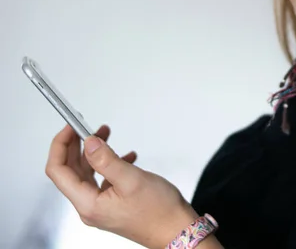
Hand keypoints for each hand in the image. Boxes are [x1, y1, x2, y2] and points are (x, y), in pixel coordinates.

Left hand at [45, 125, 209, 248]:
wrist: (176, 230)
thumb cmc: (159, 212)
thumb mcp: (131, 179)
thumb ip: (106, 159)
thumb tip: (88, 143)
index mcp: (88, 204)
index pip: (58, 171)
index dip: (60, 146)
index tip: (71, 127)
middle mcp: (91, 207)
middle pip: (71, 171)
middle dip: (77, 146)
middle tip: (85, 126)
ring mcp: (102, 206)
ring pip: (87, 173)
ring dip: (94, 152)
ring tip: (104, 134)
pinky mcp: (114, 203)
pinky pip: (103, 179)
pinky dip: (110, 164)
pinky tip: (125, 156)